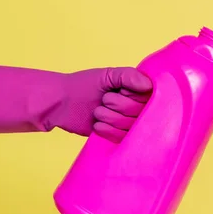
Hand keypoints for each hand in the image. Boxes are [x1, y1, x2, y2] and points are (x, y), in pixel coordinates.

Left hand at [0, 66, 152, 142]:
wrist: (62, 103)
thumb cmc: (84, 85)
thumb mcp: (108, 75)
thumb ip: (130, 76)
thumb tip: (150, 86)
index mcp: (138, 92)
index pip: (150, 98)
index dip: (133, 96)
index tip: (119, 90)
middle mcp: (137, 108)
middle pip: (140, 113)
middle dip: (119, 106)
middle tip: (104, 100)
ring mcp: (128, 124)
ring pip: (131, 126)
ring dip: (110, 118)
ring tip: (97, 111)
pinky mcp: (117, 137)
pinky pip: (122, 138)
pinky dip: (108, 131)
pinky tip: (97, 125)